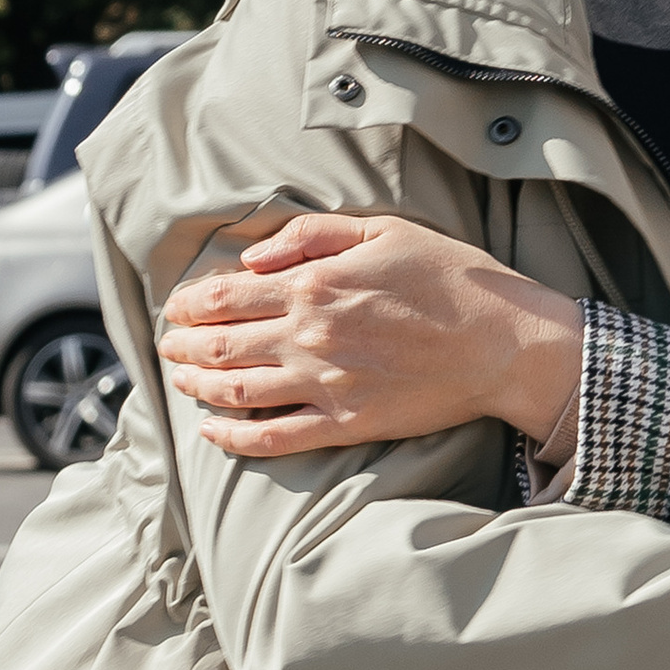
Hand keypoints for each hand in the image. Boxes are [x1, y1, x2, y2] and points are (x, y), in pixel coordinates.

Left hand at [160, 212, 581, 456]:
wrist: (502, 342)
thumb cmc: (448, 277)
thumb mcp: (383, 229)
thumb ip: (311, 236)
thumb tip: (253, 256)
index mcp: (315, 284)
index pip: (228, 295)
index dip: (192, 303)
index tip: (177, 307)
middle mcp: (310, 337)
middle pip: (222, 346)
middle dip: (184, 346)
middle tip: (167, 345)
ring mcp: (325, 386)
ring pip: (236, 393)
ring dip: (198, 386)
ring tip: (182, 380)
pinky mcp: (345, 425)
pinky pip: (273, 439)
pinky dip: (234, 437)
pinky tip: (214, 430)